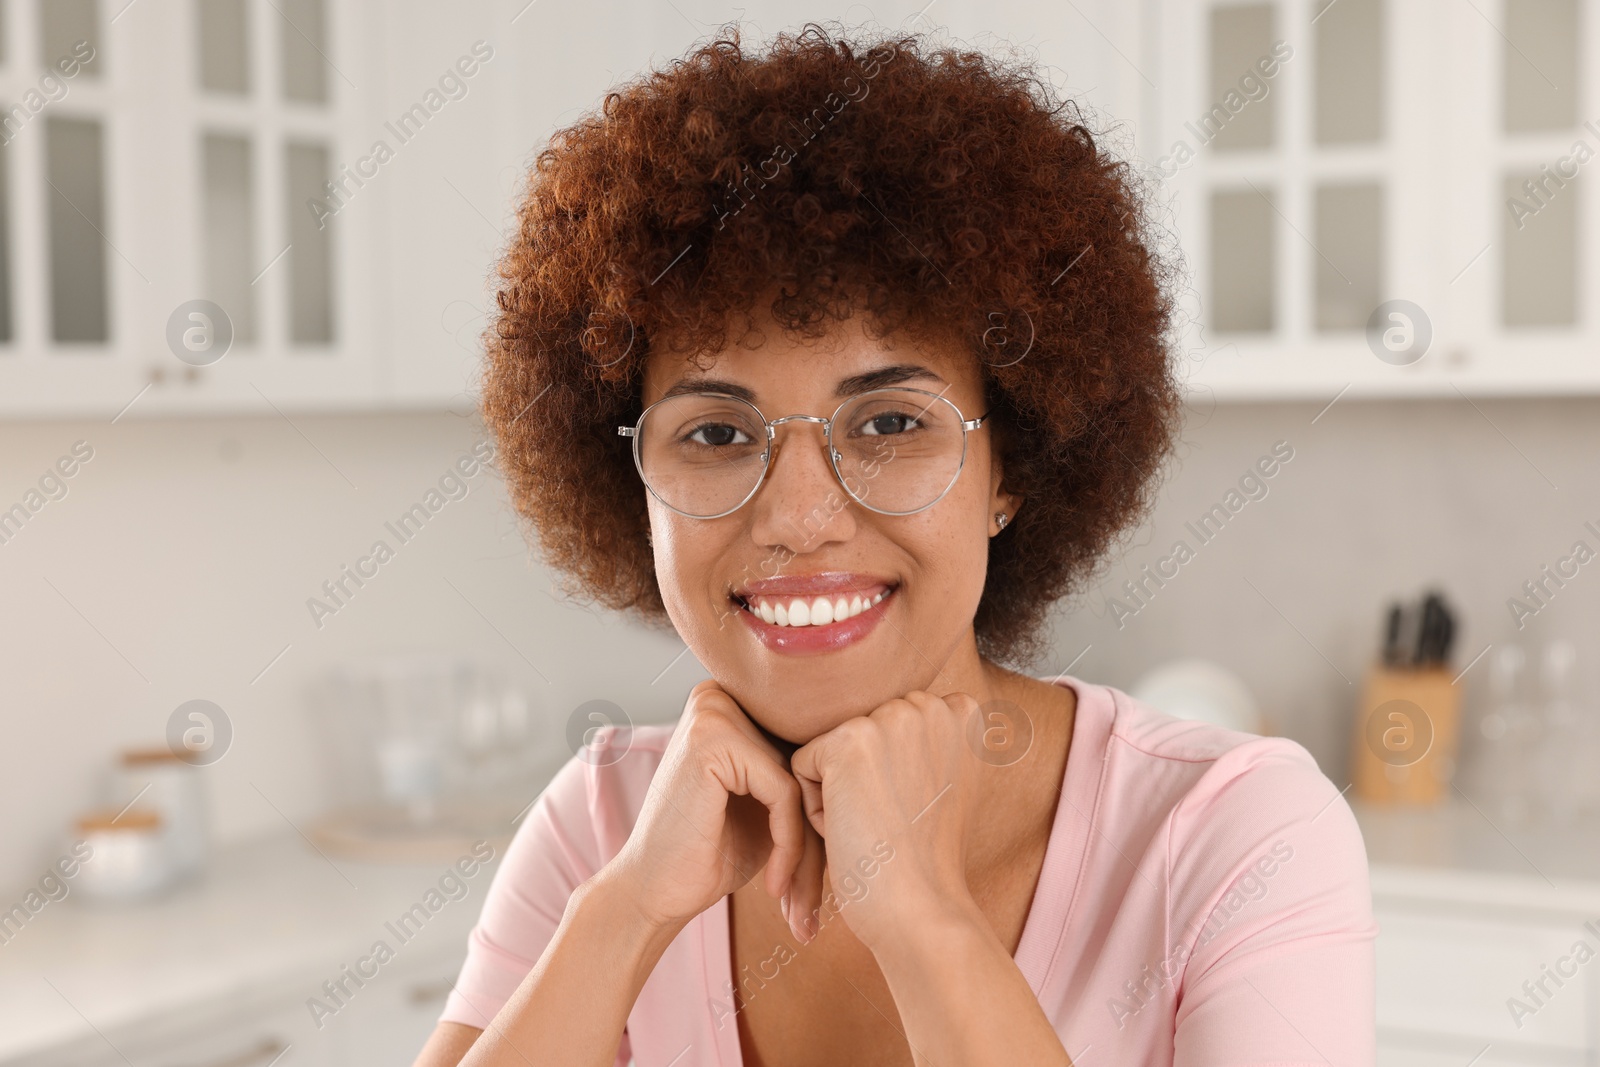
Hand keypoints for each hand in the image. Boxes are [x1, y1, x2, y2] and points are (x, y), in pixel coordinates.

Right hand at [600, 680, 824, 940]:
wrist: (654, 894)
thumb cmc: (713, 852)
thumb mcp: (768, 802)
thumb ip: (804, 770)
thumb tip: (874, 753)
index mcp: (734, 699)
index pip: (810, 745)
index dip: (829, 804)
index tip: (839, 864)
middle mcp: (721, 694)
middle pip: (807, 759)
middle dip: (822, 830)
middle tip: (817, 897)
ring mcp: (713, 711)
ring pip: (803, 778)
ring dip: (812, 845)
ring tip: (802, 900)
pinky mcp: (713, 740)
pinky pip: (785, 792)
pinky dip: (790, 845)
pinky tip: (775, 885)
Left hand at [788, 690, 982, 951]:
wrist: (923, 909)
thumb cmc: (927, 860)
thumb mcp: (946, 782)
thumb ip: (924, 740)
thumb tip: (888, 717)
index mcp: (960, 710)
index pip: (889, 726)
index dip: (894, 776)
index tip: (916, 813)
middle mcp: (930, 704)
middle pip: (858, 735)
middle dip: (863, 781)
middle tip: (894, 824)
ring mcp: (891, 718)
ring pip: (829, 750)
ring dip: (839, 793)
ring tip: (875, 827)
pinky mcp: (849, 740)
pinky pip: (803, 766)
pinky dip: (815, 808)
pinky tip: (852, 831)